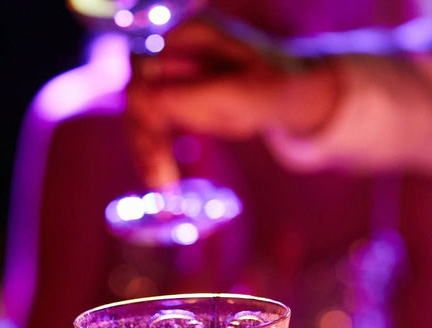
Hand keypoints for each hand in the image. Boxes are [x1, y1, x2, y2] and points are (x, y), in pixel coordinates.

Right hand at [125, 17, 341, 187]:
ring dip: (147, 152)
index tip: (154, 134)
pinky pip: (152, 129)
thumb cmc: (277, 85)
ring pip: (141, 114)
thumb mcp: (243, 93)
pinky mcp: (173, 101)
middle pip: (137, 91)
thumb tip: (146, 100)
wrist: (294, 94)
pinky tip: (163, 183)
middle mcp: (174, 51)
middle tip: (158, 179)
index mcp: (189, 34)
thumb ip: (196, 93)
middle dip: (144, 135)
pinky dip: (155, 155)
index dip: (141, 99)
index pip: (143, 63)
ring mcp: (172, 76)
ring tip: (164, 189)